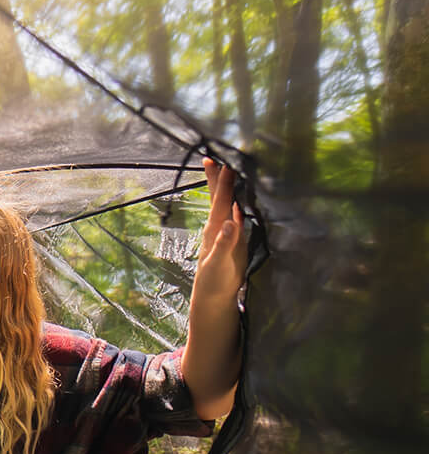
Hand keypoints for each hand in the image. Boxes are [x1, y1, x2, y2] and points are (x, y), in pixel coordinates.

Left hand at [195, 158, 247, 303]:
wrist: (214, 297)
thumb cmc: (213, 281)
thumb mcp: (218, 264)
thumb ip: (224, 244)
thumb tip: (230, 222)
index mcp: (214, 230)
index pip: (219, 202)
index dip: (223, 183)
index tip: (224, 163)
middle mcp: (219, 228)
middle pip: (218, 198)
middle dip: (217, 179)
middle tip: (213, 157)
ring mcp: (226, 233)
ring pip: (225, 205)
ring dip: (225, 188)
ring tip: (225, 170)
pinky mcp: (234, 241)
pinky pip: (235, 217)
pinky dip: (236, 205)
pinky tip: (239, 198)